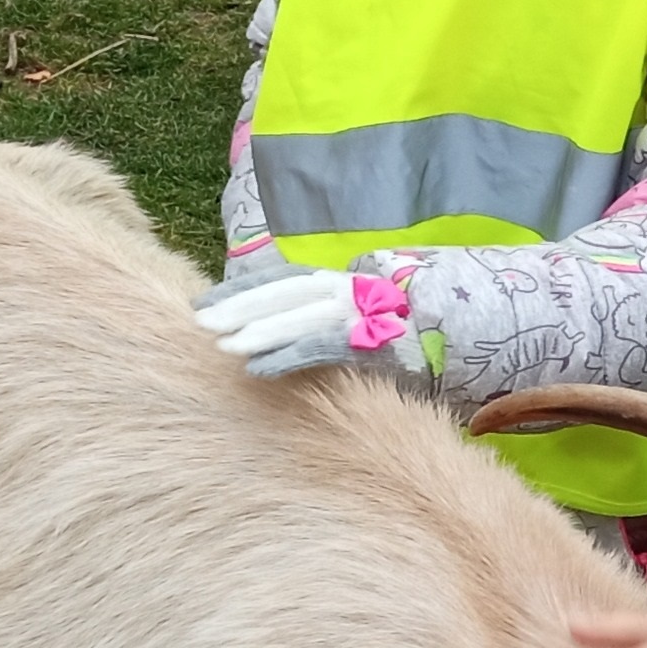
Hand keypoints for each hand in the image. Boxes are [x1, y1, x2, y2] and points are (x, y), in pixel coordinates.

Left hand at [193, 265, 419, 378]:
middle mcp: (345, 290)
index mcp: (335, 280)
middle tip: (201, 322)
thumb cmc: (388, 335)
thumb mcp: (343, 312)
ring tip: (224, 346)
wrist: (445, 341)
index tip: (202, 301)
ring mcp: (360, 315)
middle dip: (240, 306)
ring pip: (300, 317)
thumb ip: (306, 310)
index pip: (279, 277)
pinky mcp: (371, 344)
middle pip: (284, 292)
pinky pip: (322, 347)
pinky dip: (288, 356)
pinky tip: (257, 369)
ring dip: (259, 331)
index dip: (239, 288)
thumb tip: (254, 316)